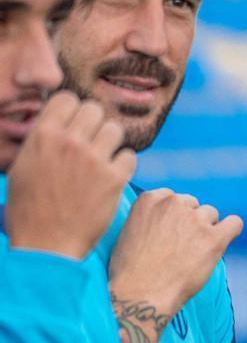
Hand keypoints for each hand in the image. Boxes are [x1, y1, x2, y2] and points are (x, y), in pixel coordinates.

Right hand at [5, 92, 134, 258]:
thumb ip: (40, 141)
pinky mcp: (115, 178)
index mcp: (42, 136)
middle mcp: (69, 142)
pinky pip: (129, 155)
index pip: (68, 98)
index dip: (73, 110)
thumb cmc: (29, 210)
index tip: (74, 125)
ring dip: (110, 143)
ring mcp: (94, 159)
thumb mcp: (21, 168)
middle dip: (94, 125)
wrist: (47, 244)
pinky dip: (123, 165)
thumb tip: (56, 123)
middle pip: (95, 110)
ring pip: (115, 129)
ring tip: (102, 159)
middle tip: (90, 143)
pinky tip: (112, 176)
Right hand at [108, 188, 241, 316]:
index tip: (170, 234)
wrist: (140, 295)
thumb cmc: (131, 271)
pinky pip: (234, 223)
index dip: (174, 217)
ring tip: (192, 255)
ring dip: (206, 230)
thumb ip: (151, 218)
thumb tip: (170, 220)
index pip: (173, 198)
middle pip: (194, 205)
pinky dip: (231, 230)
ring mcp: (195, 220)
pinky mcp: (214, 238)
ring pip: (211, 215)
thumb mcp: (130, 231)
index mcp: (150, 199)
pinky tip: (224, 241)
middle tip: (180, 248)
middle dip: (190, 223)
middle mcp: (174, 204)